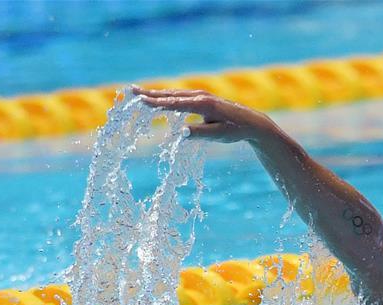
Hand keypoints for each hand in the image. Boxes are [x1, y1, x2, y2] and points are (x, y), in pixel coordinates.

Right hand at [132, 86, 273, 142]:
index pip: (174, 104)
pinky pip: (181, 96)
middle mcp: (200, 96)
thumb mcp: (218, 135)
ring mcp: (202, 95)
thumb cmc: (235, 130)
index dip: (156, 103)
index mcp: (202, 105)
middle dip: (150, 94)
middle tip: (131, 91)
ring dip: (157, 93)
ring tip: (140, 92)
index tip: (140, 101)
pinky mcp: (204, 98)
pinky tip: (160, 98)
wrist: (251, 122)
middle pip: (171, 95)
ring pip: (175, 93)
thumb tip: (181, 133)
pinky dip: (168, 96)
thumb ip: (199, 133)